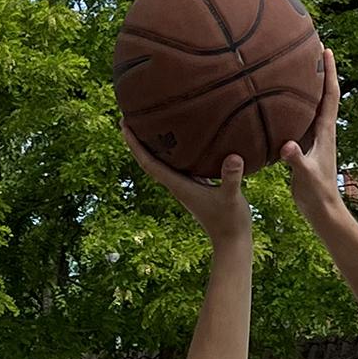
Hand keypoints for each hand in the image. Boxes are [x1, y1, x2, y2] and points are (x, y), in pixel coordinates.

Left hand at [122, 121, 250, 242]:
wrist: (232, 242)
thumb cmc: (230, 221)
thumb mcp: (232, 197)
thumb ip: (231, 178)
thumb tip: (234, 156)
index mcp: (178, 185)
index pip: (148, 163)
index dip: (134, 144)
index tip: (123, 125)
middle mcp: (177, 185)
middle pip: (149, 160)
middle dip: (137, 141)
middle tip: (127, 117)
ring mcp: (185, 186)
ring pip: (162, 162)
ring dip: (152, 145)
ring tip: (147, 123)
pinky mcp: (195, 187)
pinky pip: (178, 165)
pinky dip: (173, 152)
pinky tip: (180, 140)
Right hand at [281, 48, 341, 220]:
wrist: (321, 208)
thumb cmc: (317, 193)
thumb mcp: (306, 176)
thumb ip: (296, 160)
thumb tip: (286, 146)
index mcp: (325, 131)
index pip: (330, 95)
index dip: (329, 72)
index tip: (326, 50)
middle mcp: (322, 130)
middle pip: (322, 93)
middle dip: (319, 71)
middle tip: (310, 48)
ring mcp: (313, 137)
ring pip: (310, 105)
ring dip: (306, 86)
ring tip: (294, 67)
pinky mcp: (303, 146)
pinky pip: (298, 119)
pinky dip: (292, 106)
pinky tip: (278, 102)